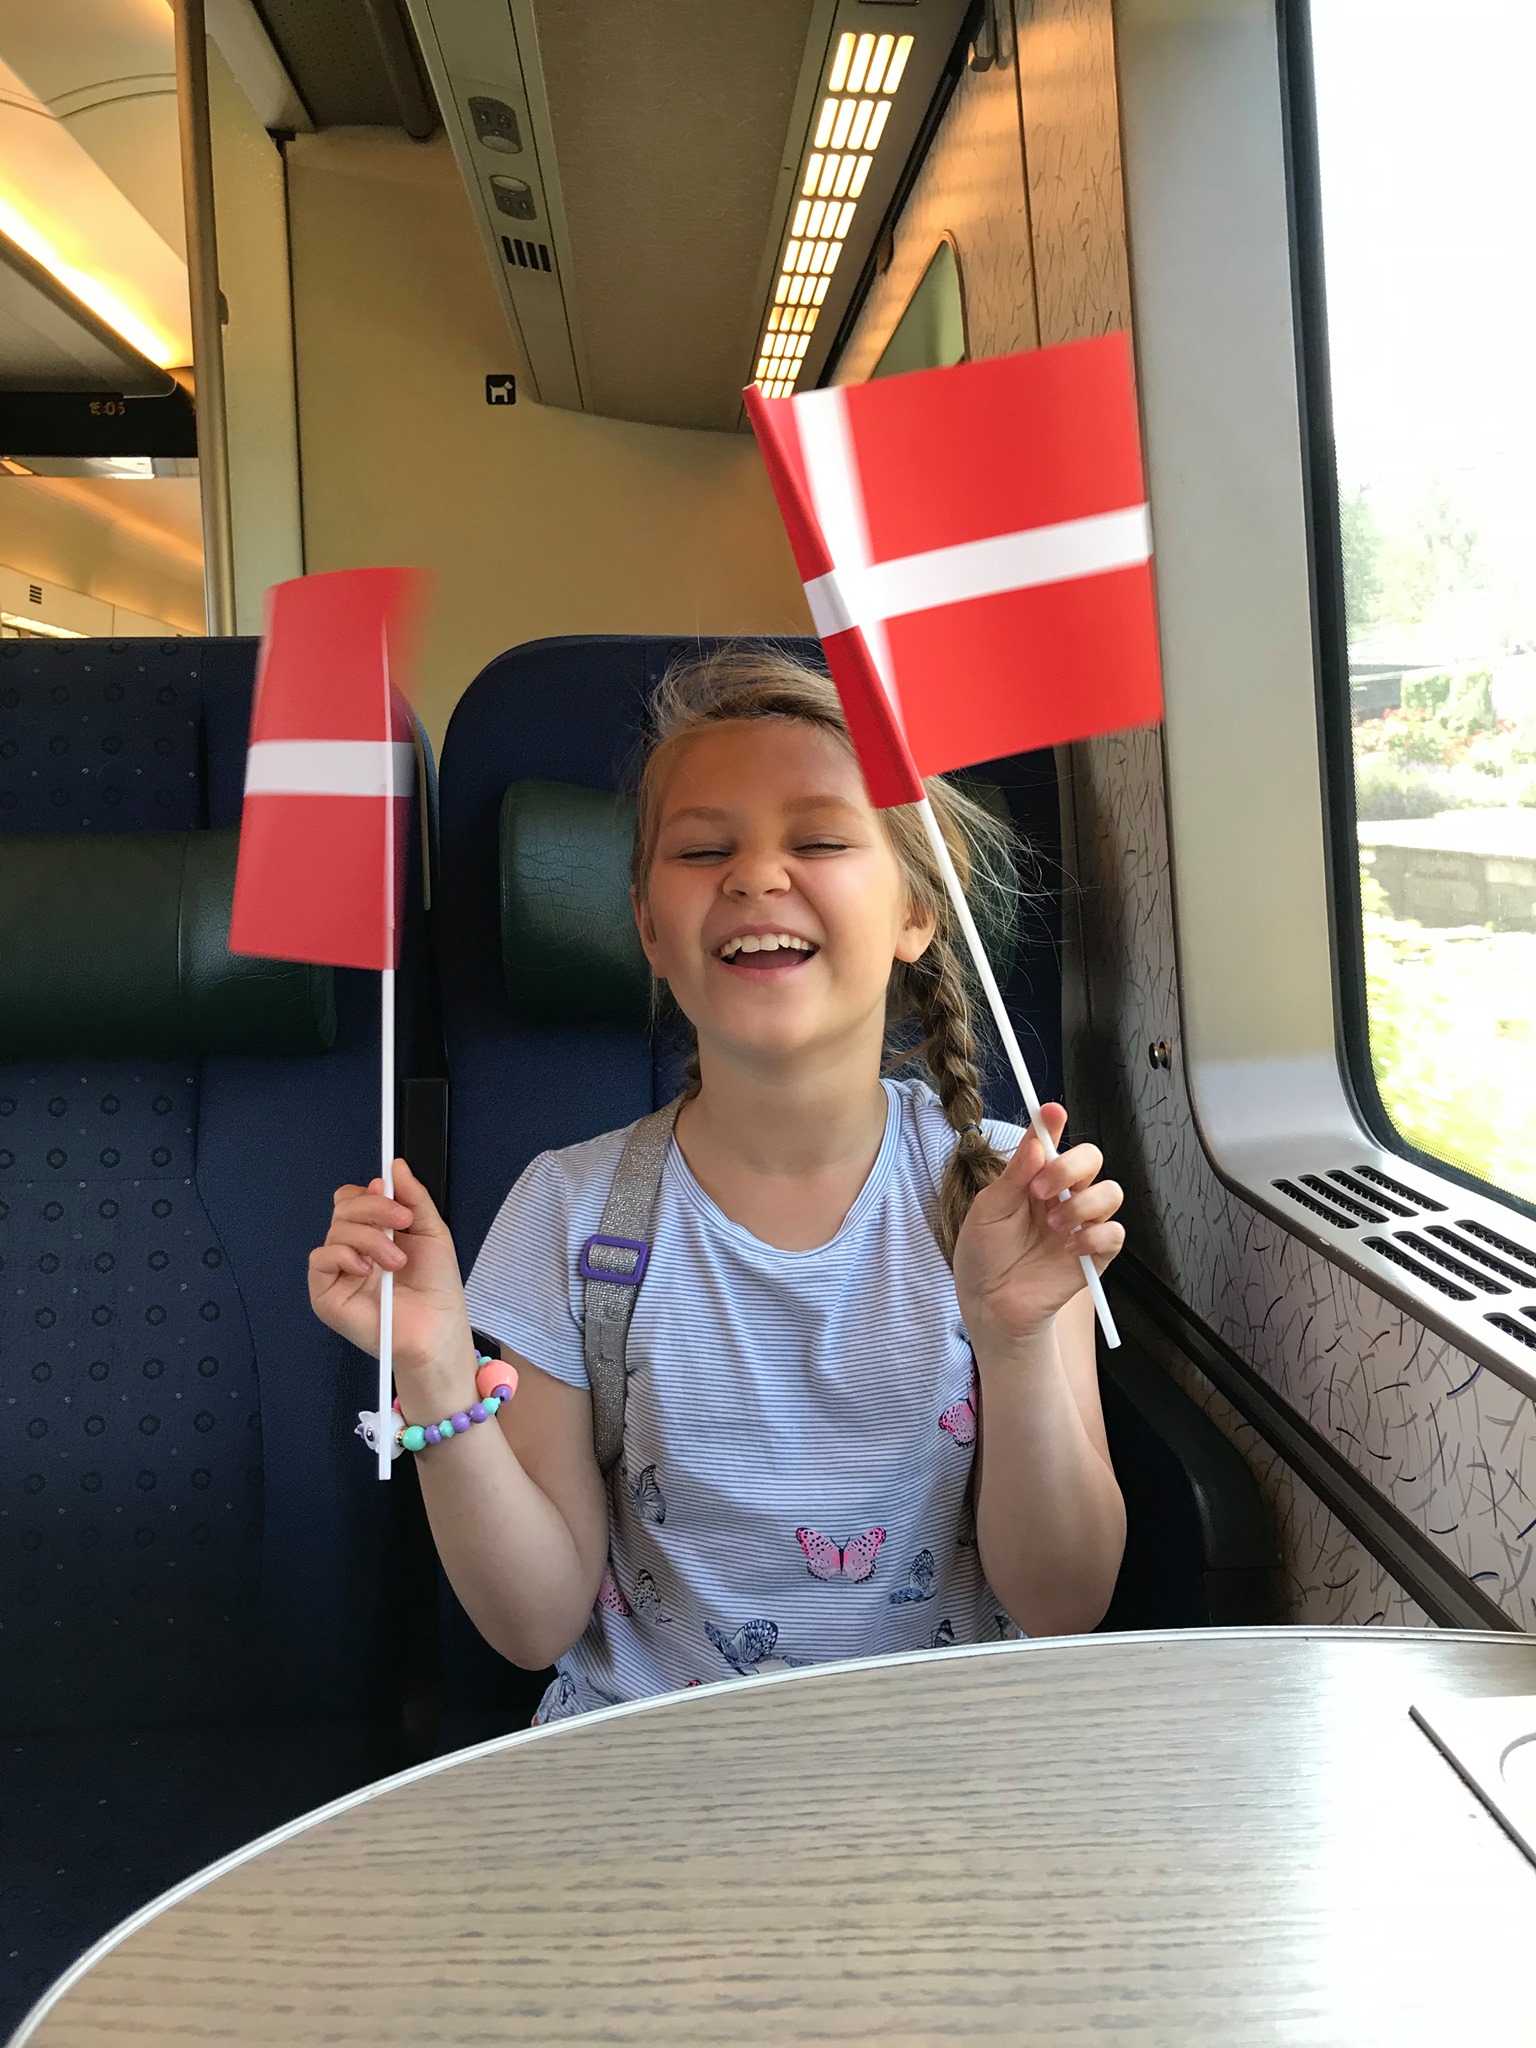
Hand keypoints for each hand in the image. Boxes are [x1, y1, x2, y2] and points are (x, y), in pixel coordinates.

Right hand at [308, 1159, 471, 1388]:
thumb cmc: (437, 1287)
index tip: (397, 1203)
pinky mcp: (325, 1293)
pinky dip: (344, 1255)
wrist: (436, 1330)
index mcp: (375, 1232)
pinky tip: (366, 1270)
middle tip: (401, 1224)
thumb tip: (395, 1165)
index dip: (372, 1193)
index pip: (355, 1198)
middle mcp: (353, 1247)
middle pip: (343, 1207)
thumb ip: (413, 1198)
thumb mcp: (431, 1233)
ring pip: (336, 1229)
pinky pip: (320, 1257)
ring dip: (370, 1239)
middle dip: (374, 1209)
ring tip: (395, 1263)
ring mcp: (337, 1270)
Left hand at [952, 1104, 1124, 1350]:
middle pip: (1092, 1159)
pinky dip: (1094, 1235)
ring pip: (1111, 1192)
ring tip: (1052, 1224)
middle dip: (1070, 1167)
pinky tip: (1069, 1247)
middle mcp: (1064, 1196)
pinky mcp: (1094, 1255)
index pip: (1054, 1142)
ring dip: (1083, 1202)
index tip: (1051, 1112)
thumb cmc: (984, 1254)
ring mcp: (1081, 1224)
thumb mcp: (989, 1209)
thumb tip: (1037, 1139)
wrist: (989, 1302)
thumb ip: (1014, 1174)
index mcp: (1037, 1180)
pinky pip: (1114, 1234)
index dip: (1055, 1123)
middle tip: (1040, 1190)